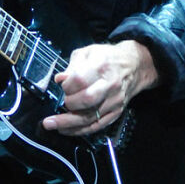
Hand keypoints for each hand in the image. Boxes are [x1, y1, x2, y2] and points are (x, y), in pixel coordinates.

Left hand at [41, 39, 158, 135]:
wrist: (133, 66)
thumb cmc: (107, 57)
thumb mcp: (88, 52)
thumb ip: (72, 65)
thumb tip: (60, 79)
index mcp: (101, 66)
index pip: (79, 80)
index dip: (66, 85)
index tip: (62, 85)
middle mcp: (109, 85)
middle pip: (87, 100)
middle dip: (68, 104)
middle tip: (61, 102)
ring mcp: (114, 101)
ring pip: (90, 117)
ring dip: (68, 123)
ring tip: (50, 124)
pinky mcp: (116, 112)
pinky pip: (97, 126)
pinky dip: (80, 130)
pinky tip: (66, 130)